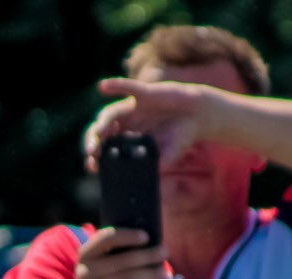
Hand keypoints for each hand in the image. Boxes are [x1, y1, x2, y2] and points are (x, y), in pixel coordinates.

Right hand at [72, 227, 169, 278]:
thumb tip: (152, 243)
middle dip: (148, 255)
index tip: (147, 237)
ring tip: (165, 274)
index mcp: (86, 253)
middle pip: (123, 260)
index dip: (128, 236)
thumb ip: (120, 251)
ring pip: (128, 278)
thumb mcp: (104, 262)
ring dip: (150, 274)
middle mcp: (85, 271)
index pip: (107, 239)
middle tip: (165, 252)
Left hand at [85, 77, 227, 169]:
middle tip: (92, 151)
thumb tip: (144, 180)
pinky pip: (128, 88)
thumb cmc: (180, 137)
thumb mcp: (167, 155)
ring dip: (103, 123)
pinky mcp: (145, 94)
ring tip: (99, 133)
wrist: (198, 116)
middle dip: (94, 141)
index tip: (93, 167)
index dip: (96, 157)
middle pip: (102, 131)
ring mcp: (133, 108)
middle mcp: (126, 123)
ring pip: (110, 114)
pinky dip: (116, 86)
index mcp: (127, 139)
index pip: (105, 148)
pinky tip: (103, 86)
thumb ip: (155, 165)